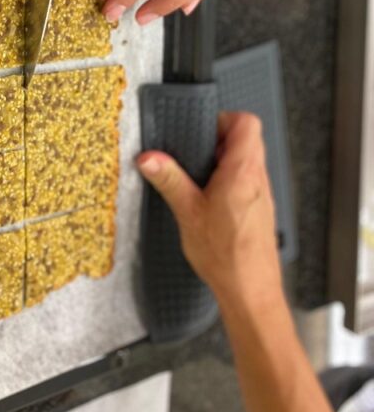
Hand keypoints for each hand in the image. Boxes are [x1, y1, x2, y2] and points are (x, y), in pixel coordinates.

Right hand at [137, 112, 282, 314]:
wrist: (251, 291)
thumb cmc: (226, 256)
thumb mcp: (188, 213)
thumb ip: (169, 180)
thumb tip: (149, 158)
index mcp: (242, 172)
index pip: (247, 123)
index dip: (224, 119)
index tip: (201, 130)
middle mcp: (258, 178)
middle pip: (248, 139)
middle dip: (219, 139)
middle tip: (195, 152)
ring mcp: (262, 194)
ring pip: (249, 160)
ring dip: (225, 160)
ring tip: (200, 175)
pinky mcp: (261, 208)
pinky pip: (248, 180)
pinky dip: (230, 179)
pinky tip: (210, 198)